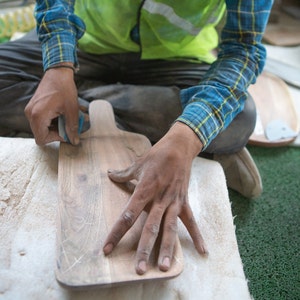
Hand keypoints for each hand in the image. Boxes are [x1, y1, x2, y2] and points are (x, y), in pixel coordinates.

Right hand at [24, 65, 78, 144]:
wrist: (58, 73)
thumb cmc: (64, 89)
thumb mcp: (72, 110)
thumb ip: (72, 127)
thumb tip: (74, 141)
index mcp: (38, 116)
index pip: (42, 138)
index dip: (55, 138)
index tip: (66, 132)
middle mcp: (31, 114)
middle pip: (41, 134)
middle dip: (56, 132)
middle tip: (67, 125)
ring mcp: (31, 110)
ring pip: (42, 128)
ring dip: (55, 126)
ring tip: (66, 118)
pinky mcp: (34, 107)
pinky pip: (41, 120)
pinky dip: (52, 121)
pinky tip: (61, 114)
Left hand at [103, 122, 207, 274]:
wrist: (179, 147)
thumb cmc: (157, 155)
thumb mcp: (138, 163)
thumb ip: (123, 174)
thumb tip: (109, 174)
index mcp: (144, 190)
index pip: (127, 215)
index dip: (116, 233)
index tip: (107, 249)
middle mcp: (159, 199)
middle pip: (150, 227)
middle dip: (144, 249)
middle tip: (139, 269)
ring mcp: (173, 202)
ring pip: (169, 228)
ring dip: (167, 248)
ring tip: (164, 268)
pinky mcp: (184, 202)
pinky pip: (191, 221)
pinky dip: (197, 236)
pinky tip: (203, 251)